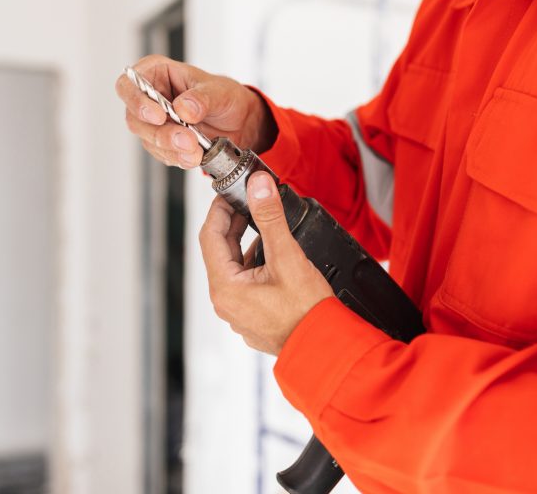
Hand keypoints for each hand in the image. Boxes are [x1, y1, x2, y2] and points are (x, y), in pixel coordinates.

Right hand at [116, 55, 276, 168]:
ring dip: (171, 149)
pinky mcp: (163, 142)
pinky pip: (162, 153)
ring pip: (148, 139)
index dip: (137, 101)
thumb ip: (202, 98)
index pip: (129, 84)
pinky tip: (193, 156)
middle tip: (186, 140)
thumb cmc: (226, 97)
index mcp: (157, 73)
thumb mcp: (220, 91)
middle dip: (161, 133)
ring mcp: (154, 123)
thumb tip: (183, 108)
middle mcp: (151, 97)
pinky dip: (178, 158)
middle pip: (135, 118)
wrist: (240, 122)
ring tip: (196, 152)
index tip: (159, 116)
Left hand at [199, 171, 332, 354]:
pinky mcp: (252, 316)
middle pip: (220, 251)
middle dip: (233, 223)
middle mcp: (226, 302)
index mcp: (225, 287)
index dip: (219, 209)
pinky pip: (245, 283)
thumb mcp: (287, 257)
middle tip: (248, 201)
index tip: (230, 193)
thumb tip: (258, 187)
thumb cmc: (307, 313)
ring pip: (233, 267)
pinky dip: (253, 263)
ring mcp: (238, 312)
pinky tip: (271, 253)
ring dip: (244, 243)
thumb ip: (270, 218)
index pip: (209, 236)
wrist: (326, 349)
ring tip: (261, 222)